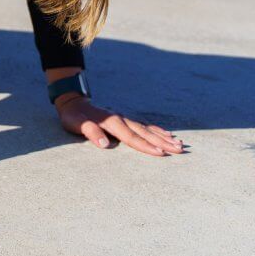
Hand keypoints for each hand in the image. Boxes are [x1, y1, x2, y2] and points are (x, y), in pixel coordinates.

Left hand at [55, 95, 184, 156]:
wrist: (75, 102)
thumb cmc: (75, 117)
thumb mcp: (77, 124)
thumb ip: (91, 132)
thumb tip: (104, 144)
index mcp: (112, 122)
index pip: (131, 137)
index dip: (146, 146)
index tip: (161, 153)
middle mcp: (122, 120)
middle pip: (145, 133)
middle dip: (163, 142)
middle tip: (179, 150)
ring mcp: (126, 119)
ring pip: (148, 129)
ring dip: (164, 137)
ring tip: (179, 144)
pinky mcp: (126, 120)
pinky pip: (145, 126)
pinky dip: (157, 130)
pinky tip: (167, 134)